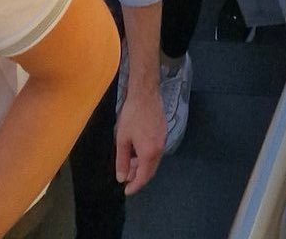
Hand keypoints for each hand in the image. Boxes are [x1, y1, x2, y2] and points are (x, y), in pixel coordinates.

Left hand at [115, 80, 166, 194]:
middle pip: (151, 171)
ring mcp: (163, 140)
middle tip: (127, 178)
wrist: (146, 94)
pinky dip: (147, 157)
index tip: (126, 191)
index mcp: (149, 153)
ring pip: (154, 161)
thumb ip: (122, 161)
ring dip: (143, 166)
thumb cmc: (132, 116)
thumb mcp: (122, 139)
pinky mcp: (163, 132)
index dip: (135, 186)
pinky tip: (138, 151)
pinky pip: (156, 151)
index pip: (143, 177)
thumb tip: (122, 177)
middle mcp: (159, 149)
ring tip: (130, 164)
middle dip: (139, 177)